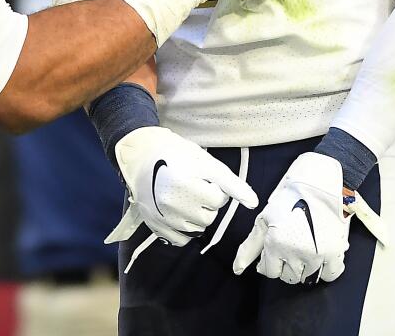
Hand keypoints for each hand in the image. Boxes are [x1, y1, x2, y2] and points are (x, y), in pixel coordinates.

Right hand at [107, 127, 257, 245]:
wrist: (140, 156)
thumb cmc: (176, 154)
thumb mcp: (205, 162)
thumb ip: (231, 183)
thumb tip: (253, 203)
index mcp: (183, 184)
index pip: (218, 200)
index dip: (215, 188)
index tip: (203, 179)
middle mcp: (169, 204)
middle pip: (209, 217)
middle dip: (207, 203)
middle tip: (193, 187)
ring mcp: (161, 217)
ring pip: (197, 229)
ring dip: (197, 216)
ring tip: (184, 198)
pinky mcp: (155, 227)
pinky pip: (182, 239)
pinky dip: (185, 229)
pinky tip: (178, 212)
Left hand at [233, 152, 349, 284]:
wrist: (323, 178)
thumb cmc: (293, 192)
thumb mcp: (266, 216)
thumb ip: (251, 245)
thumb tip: (238, 268)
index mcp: (274, 242)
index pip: (269, 271)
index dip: (271, 260)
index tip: (277, 248)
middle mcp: (294, 252)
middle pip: (288, 276)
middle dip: (287, 264)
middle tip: (292, 243)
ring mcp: (316, 254)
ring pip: (307, 277)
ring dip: (305, 265)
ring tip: (306, 244)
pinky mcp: (335, 252)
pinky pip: (329, 274)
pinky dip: (325, 268)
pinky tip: (321, 252)